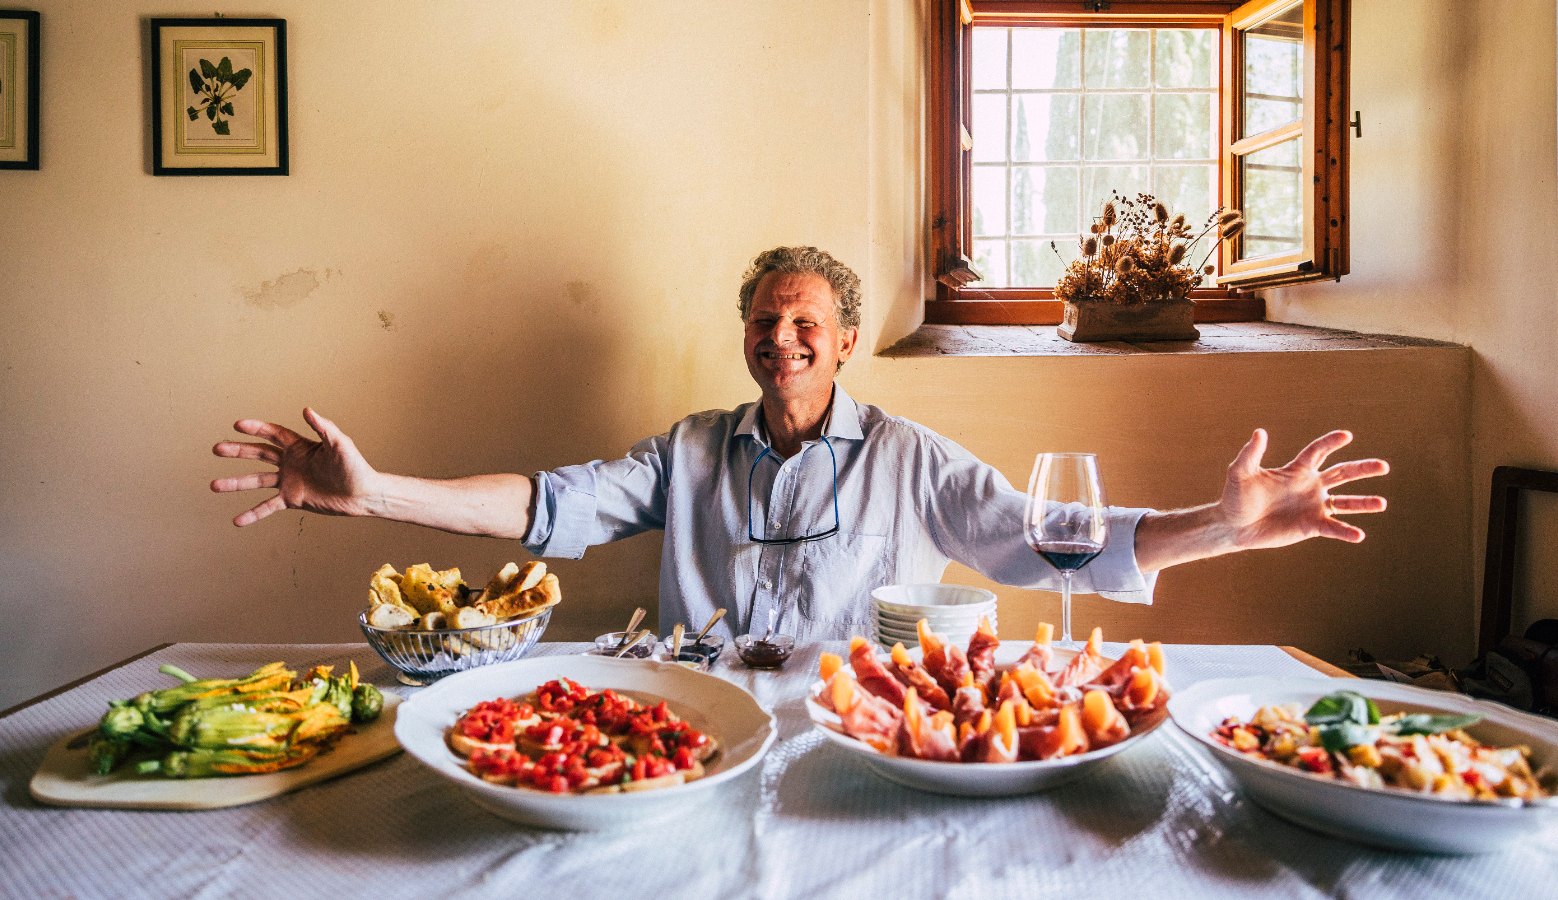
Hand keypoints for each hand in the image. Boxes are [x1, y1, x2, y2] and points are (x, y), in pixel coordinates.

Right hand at [211, 408, 378, 525]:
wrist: (362, 494)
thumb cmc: (354, 466)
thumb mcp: (340, 444)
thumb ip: (324, 427)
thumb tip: (307, 409)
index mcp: (300, 446)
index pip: (273, 434)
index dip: (256, 429)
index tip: (238, 425)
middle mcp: (291, 462)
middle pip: (259, 454)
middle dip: (238, 451)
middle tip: (216, 448)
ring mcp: (289, 481)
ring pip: (257, 481)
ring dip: (236, 483)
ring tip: (214, 486)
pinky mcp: (292, 499)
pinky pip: (268, 506)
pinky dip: (253, 514)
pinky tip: (237, 521)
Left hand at [1218, 428, 1388, 549]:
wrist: (1234, 525)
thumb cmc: (1236, 497)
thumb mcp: (1240, 472)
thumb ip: (1251, 454)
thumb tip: (1260, 432)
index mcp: (1296, 470)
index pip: (1318, 452)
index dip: (1331, 443)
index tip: (1346, 436)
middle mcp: (1310, 485)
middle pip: (1342, 473)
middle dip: (1362, 469)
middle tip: (1383, 466)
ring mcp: (1313, 506)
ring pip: (1345, 502)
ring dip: (1363, 502)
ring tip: (1382, 503)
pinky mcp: (1311, 525)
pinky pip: (1333, 528)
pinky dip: (1346, 531)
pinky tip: (1358, 535)